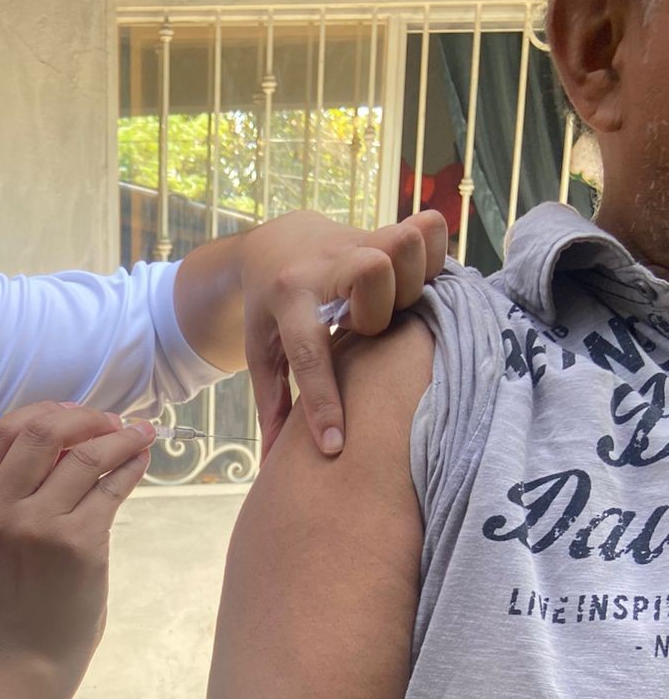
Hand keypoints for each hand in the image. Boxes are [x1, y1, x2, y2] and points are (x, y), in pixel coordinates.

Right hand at [0, 402, 154, 673]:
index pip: (1, 433)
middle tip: (111, 420)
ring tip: (139, 433)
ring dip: (119, 436)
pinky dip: (131, 465)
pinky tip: (141, 458)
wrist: (28, 654)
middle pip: (43, 432)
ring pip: (85, 455)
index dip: (42, 411)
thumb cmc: (16, 592)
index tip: (73, 413)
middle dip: (85, 416)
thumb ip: (13, 488)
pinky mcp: (79, 542)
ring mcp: (39, 526)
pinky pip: (111, 487)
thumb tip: (68, 432)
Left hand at [240, 209, 446, 456]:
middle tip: (368, 330)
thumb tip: (272, 466)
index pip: (308, 352)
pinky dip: (435, 256)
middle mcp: (323, 265)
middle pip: (371, 274)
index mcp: (287, 299)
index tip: (336, 446)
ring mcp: (357, 242)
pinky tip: (427, 282)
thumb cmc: (272, 312)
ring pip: (401, 245)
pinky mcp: (385, 233)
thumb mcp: (262, 351)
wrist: (275, 244)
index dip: (324, 401)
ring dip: (410, 280)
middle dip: (380, 311)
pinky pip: (428, 233)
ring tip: (400, 304)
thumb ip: (272, 402)